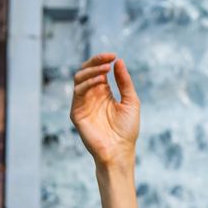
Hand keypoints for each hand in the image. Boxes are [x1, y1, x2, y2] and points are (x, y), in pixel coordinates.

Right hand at [70, 52, 140, 167]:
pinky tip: (100, 82)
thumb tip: (118, 61)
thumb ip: (124, 82)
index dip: (102, 60)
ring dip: (91, 71)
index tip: (114, 56)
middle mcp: (91, 96)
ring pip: (79, 79)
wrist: (120, 150)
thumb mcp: (130, 101)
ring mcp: (82, 104)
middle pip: (85, 71)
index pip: (97, 71)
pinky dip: (88, 84)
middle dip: (95, 62)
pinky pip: (78, 93)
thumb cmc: (127, 129)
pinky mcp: (76, 113)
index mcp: (103, 92)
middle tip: (107, 59)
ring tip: (105, 70)